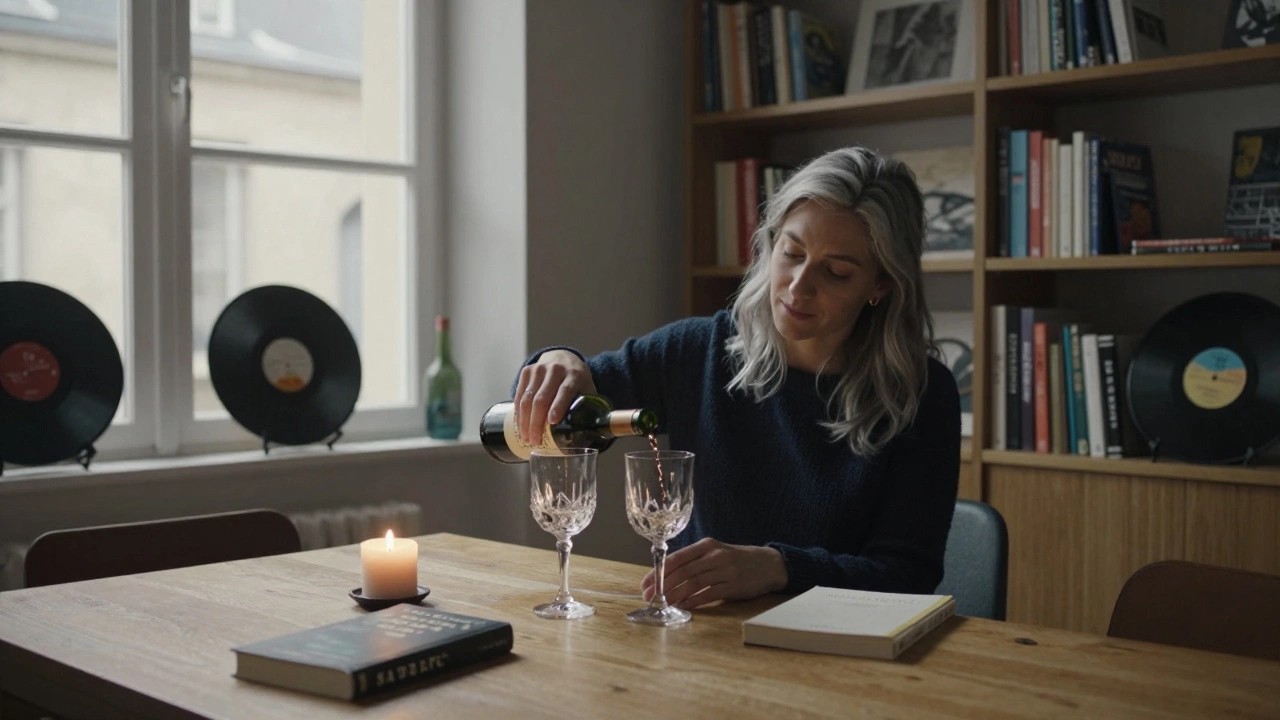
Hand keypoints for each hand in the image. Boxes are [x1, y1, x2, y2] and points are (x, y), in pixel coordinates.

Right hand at [514, 350, 597, 444]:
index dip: (558, 406)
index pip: (565, 391)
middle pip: (542, 398)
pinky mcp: (527, 371)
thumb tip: (593, 435)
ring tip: (526, 437)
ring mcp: (539, 369)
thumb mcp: (587, 389)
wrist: (562, 357)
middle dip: (536, 422)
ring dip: (525, 420)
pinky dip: (519, 412)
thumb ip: (590, 408)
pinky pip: (520, 395)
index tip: (552, 422)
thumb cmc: (577, 380)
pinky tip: (520, 425)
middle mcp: (556, 369)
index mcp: (574, 375)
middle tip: (535, 440)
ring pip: (528, 398)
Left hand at [641, 538, 787, 609]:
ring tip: (662, 604)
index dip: (658, 572)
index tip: (645, 584)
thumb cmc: (736, 559)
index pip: (676, 558)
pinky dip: (693, 602)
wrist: (767, 564)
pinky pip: (708, 595)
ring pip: (693, 584)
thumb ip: (694, 561)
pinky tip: (682, 607)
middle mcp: (715, 556)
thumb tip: (666, 576)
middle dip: (662, 586)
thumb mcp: (715, 552)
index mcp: (707, 545)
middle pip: (682, 571)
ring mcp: (725, 571)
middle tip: (649, 597)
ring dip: (675, 595)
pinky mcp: (733, 586)